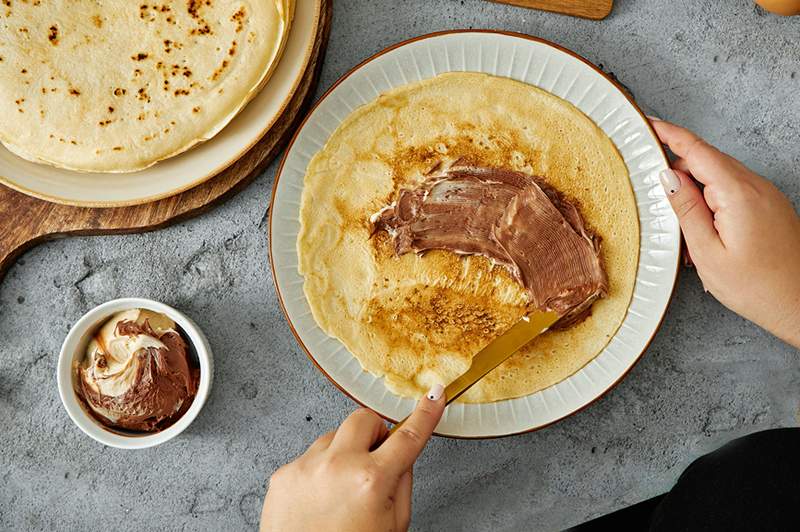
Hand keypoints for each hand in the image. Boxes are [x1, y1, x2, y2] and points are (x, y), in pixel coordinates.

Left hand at [260, 384, 445, 531]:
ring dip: (343, 454)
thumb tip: (400, 456)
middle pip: (363, 419)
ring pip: (332, 437)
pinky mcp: (283, 474)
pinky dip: (318, 472)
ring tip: (341, 491)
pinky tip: (319, 499)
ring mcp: (306, 467)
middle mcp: (336, 466)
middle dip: (374, 433)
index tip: (435, 395)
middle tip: (375, 457)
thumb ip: (401, 484)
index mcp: (371, 481)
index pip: (408, 437)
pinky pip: (308, 458)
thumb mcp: (393, 525)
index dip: (426, 413)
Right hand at [651, 119, 799, 347]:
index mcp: (738, 194)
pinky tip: (706, 234)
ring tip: (687, 234)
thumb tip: (667, 177)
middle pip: (707, 162)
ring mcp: (766, 196)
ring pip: (719, 178)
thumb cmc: (757, 287)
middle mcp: (756, 187)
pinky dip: (712, 204)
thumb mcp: (707, 252)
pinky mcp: (769, 207)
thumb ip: (685, 210)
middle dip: (679, 175)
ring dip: (696, 195)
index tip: (649, 124)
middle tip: (658, 201)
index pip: (697, 152)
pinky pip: (733, 192)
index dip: (670, 135)